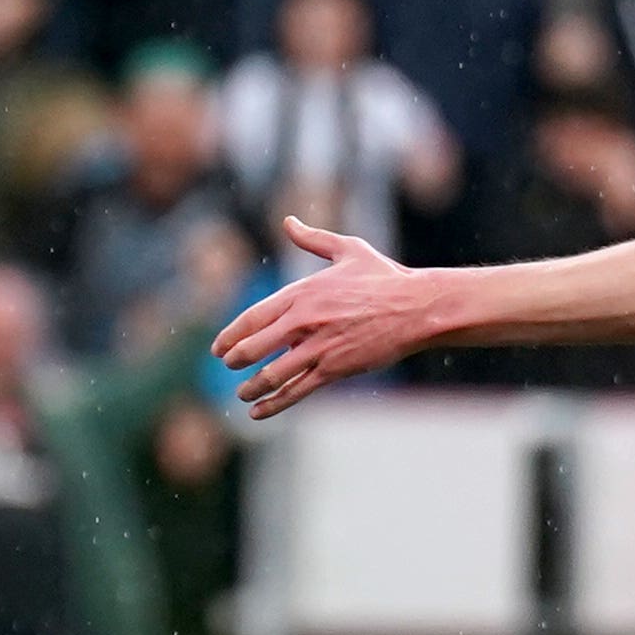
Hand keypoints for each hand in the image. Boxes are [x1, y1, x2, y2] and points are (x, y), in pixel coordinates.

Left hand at [212, 227, 421, 413]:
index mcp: (302, 293)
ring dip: (251, 388)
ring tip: (241, 395)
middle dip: (235, 361)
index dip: (231, 335)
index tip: (218, 348)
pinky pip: (296, 390)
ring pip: (272, 374)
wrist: (417, 307)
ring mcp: (318, 347)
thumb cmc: (384, 277)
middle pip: (254, 347)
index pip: (253, 317)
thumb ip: (313, 239)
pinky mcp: (335, 369)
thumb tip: (289, 222)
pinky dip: (274, 404)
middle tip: (227, 367)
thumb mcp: (347, 249)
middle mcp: (304, 321)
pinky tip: (258, 412)